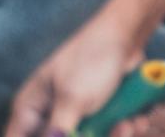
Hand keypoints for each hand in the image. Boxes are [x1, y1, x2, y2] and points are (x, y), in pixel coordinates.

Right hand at [6, 21, 147, 136]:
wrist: (125, 37)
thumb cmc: (90, 60)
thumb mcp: (72, 99)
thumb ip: (59, 133)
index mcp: (30, 107)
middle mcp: (49, 114)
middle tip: (114, 132)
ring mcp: (75, 115)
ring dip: (114, 136)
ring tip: (127, 124)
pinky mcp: (97, 115)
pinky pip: (108, 133)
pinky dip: (124, 129)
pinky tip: (134, 119)